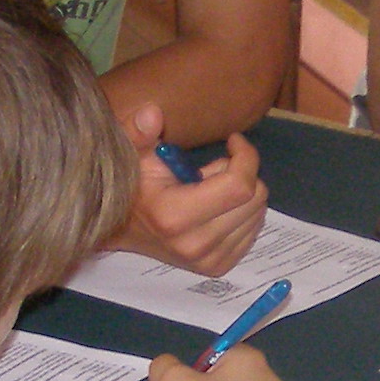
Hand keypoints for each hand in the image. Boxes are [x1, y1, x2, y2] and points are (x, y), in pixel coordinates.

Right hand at [118, 106, 266, 274]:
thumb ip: (138, 132)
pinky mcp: (219, 267)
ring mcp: (209, 261)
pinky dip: (242, 212)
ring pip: (258, 213)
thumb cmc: (130, 187)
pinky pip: (254, 230)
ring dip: (241, 194)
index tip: (233, 140)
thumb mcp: (129, 154)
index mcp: (176, 216)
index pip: (239, 185)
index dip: (245, 156)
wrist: (121, 231)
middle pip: (254, 197)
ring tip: (209, 191)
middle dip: (240, 173)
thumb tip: (153, 113)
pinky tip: (215, 209)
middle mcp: (197, 244)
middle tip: (210, 170)